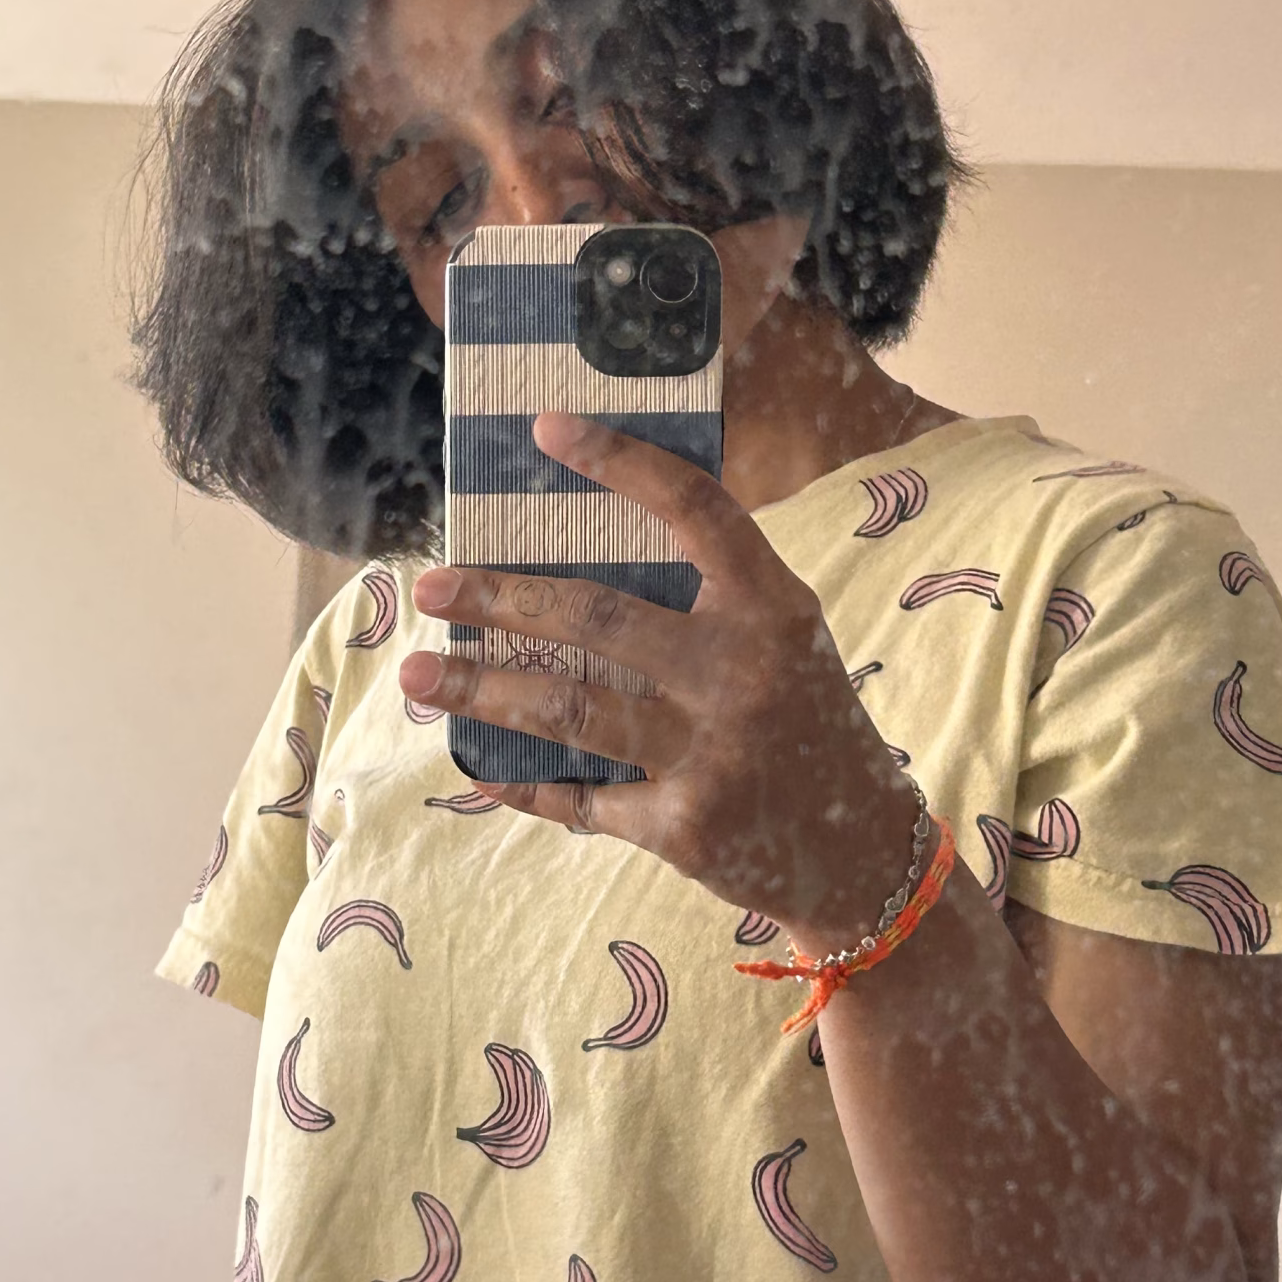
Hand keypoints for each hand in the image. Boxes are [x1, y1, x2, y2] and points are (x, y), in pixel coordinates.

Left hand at [400, 414, 917, 947]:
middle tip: (432, 586)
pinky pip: (581, 798)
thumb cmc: (807, 724)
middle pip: (596, 617)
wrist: (865, 853)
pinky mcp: (685, 826)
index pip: (694, 509)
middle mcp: (743, 671)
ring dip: (478, 691)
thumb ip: (710, 597)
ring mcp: (712, 752)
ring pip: (568, 708)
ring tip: (416, 676)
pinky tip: (476, 764)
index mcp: (772, 607)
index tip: (545, 428)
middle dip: (499, 599)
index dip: (619, 461)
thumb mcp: (786, 640)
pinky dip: (523, 782)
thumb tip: (576, 554)